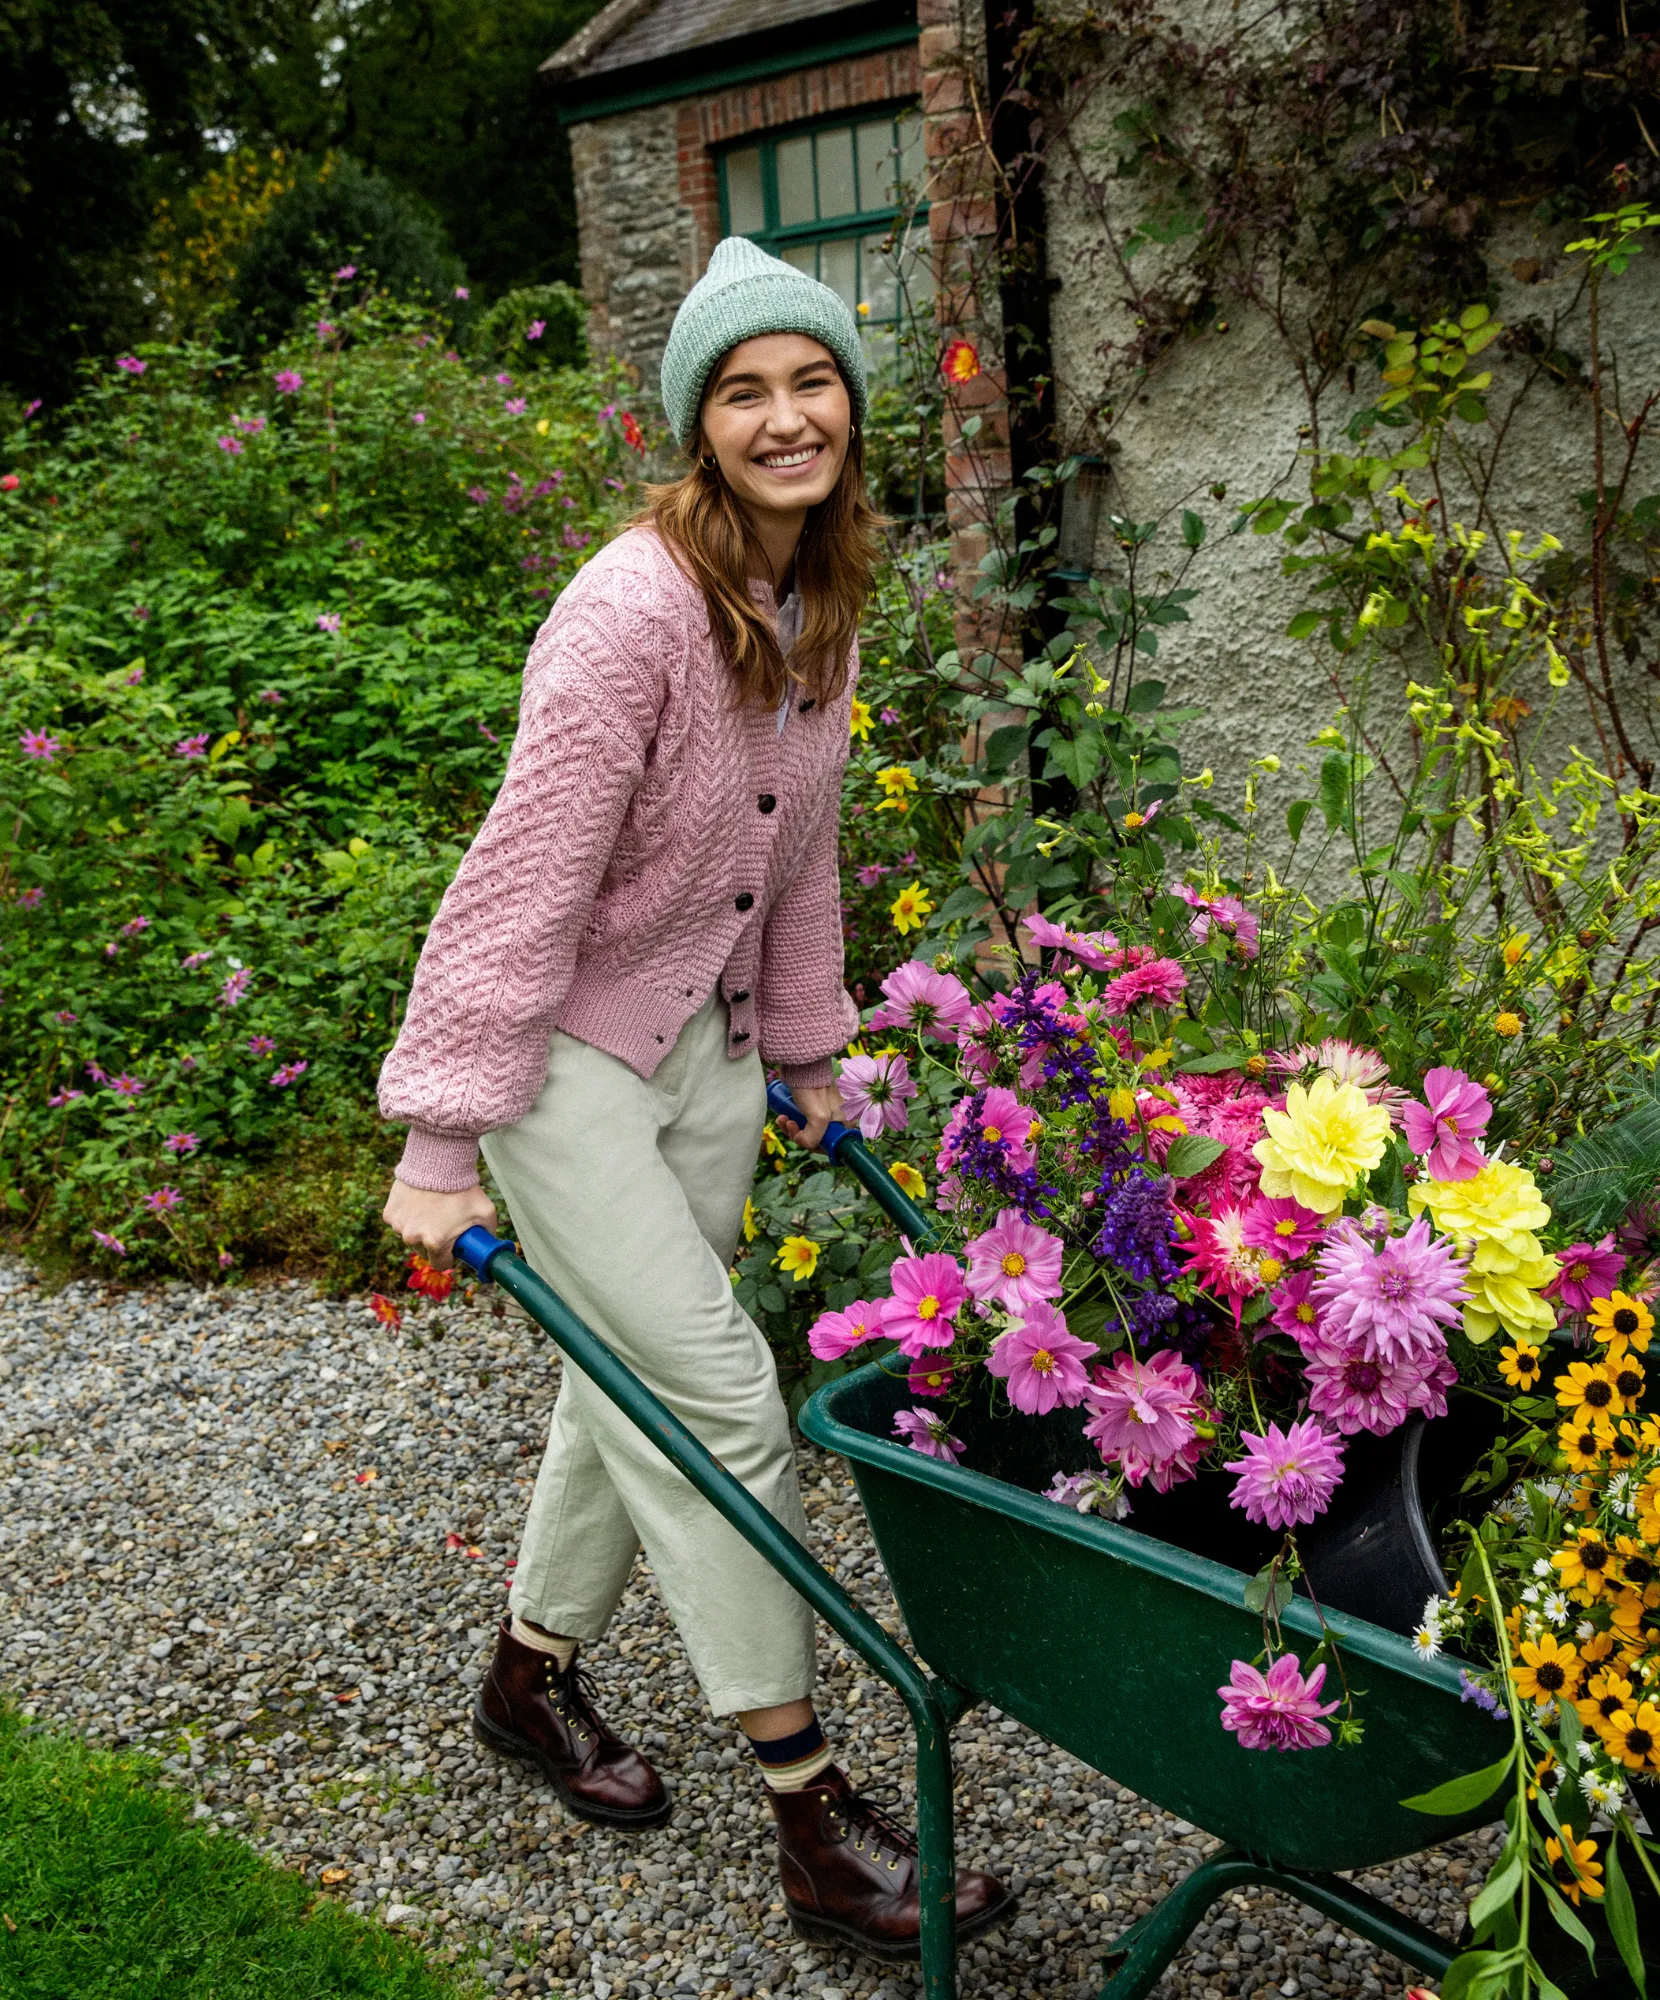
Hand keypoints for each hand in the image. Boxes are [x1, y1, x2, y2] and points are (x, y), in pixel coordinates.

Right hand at [382, 1178, 498, 1271]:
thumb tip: (490, 1248)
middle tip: (444, 1224)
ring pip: (411, 1236)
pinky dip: (408, 1216)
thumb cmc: (464, 1188)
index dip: (449, 1256)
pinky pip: (400, 1222)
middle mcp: (413, 1238)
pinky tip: (419, 1201)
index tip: (453, 1246)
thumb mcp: (485, 1213)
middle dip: (434, 1242)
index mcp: (436, 1243)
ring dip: (419, 1228)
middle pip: (424, 1251)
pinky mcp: (389, 1213)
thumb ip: (488, 1234)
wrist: (440, 1161)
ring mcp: (399, 1225)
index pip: (441, 1264)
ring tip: (432, 1208)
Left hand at [776, 1083, 841, 1152]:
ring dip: (792, 1129)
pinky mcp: (815, 1107)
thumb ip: (814, 1138)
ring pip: (808, 1131)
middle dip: (800, 1135)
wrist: (802, 1067)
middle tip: (789, 1125)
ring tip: (783, 1120)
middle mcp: (839, 1119)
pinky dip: (792, 1123)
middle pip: (818, 1139)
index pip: (831, 1146)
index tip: (800, 1137)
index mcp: (847, 1122)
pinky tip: (783, 1117)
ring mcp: (827, 1113)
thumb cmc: (813, 1089)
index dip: (814, 1145)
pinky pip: (803, 1122)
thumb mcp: (818, 1118)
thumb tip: (803, 1143)